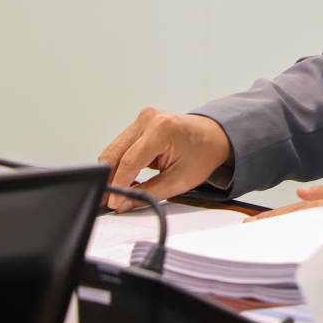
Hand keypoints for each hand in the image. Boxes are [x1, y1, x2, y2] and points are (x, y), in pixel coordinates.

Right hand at [98, 107, 231, 208]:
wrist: (213, 136)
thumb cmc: (202, 154)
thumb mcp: (179, 180)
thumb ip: (148, 193)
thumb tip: (123, 203)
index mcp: (161, 129)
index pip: (129, 160)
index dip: (118, 184)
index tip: (113, 203)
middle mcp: (148, 119)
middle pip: (115, 153)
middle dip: (110, 179)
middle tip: (109, 201)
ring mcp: (142, 119)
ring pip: (113, 150)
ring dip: (113, 172)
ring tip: (119, 193)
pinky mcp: (138, 124)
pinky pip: (120, 147)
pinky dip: (120, 164)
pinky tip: (126, 180)